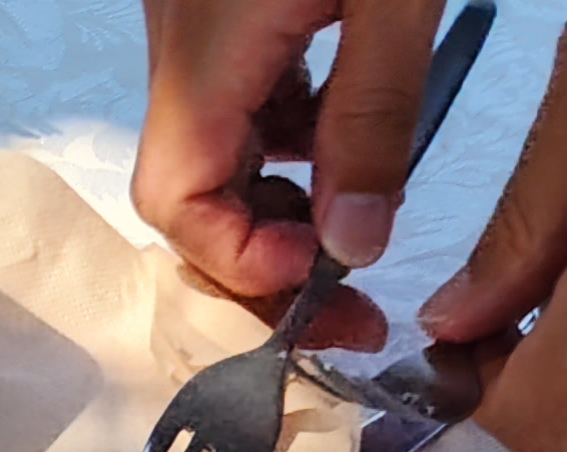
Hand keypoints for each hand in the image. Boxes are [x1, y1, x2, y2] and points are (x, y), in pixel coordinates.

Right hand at [135, 0, 435, 351]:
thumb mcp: (392, 1)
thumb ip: (371, 117)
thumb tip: (353, 246)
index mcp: (200, 48)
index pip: (178, 201)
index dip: (245, 262)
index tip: (327, 276)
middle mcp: (175, 44)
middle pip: (190, 192)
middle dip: (271, 260)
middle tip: (358, 305)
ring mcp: (192, 25)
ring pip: (213, 152)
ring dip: (283, 204)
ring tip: (368, 213)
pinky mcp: (222, 7)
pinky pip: (238, 101)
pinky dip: (289, 145)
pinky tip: (349, 139)